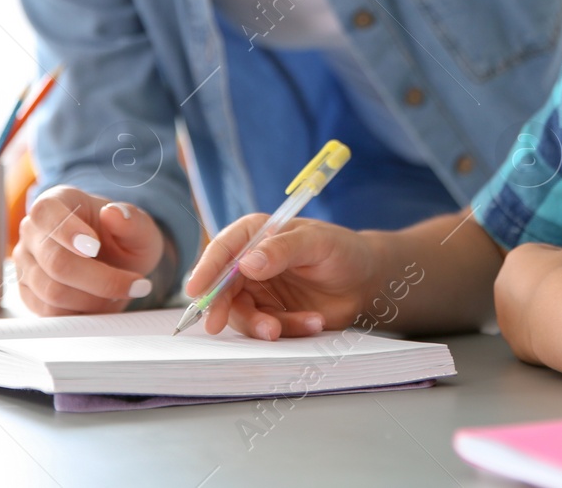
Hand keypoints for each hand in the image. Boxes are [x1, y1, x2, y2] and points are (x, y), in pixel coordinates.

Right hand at [13, 185, 167, 315]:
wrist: (115, 261)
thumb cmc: (123, 239)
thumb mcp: (140, 228)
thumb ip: (132, 220)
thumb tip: (113, 213)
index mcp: (56, 202)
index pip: (45, 212)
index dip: (67, 231)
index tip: (95, 247)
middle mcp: (33, 231)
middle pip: (55, 261)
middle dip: (101, 279)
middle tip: (136, 284)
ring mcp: (25, 264)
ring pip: (52, 292)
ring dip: (94, 299)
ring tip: (121, 293)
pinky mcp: (28, 294)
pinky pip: (50, 313)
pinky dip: (82, 313)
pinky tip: (103, 304)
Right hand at [185, 215, 382, 339]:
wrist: (366, 280)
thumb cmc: (342, 250)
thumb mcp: (316, 242)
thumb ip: (282, 249)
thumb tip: (245, 264)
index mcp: (256, 233)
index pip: (224, 249)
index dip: (207, 269)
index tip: (195, 290)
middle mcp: (250, 263)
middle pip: (223, 286)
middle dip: (222, 307)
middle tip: (218, 324)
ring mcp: (259, 291)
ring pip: (242, 314)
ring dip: (263, 324)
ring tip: (298, 325)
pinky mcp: (272, 315)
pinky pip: (267, 329)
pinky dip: (288, 330)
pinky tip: (314, 323)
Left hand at [494, 241, 561, 364]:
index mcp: (518, 258)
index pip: (546, 256)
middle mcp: (504, 286)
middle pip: (536, 286)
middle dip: (558, 289)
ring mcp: (506, 318)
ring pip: (534, 314)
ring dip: (553, 315)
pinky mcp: (516, 346)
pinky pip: (537, 339)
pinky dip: (552, 337)